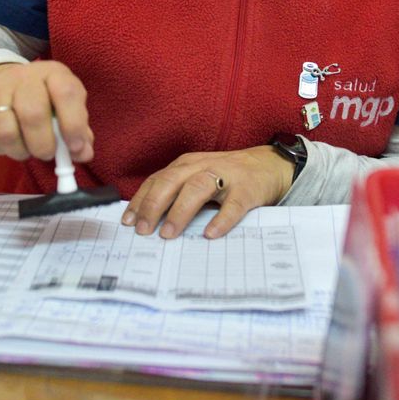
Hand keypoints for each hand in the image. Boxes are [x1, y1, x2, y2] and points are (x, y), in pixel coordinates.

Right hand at [0, 60, 91, 163]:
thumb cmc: (41, 98)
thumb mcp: (64, 104)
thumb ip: (78, 130)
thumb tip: (84, 154)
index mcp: (52, 73)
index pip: (66, 93)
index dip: (73, 124)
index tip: (75, 148)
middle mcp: (23, 77)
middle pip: (32, 114)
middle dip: (43, 145)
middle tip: (47, 154)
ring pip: (5, 132)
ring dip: (20, 151)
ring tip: (26, 148)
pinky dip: (1, 150)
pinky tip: (8, 143)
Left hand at [121, 146, 293, 239]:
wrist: (271, 165)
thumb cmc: (228, 177)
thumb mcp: (199, 177)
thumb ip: (178, 192)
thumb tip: (149, 221)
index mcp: (186, 165)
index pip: (157, 180)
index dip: (140, 200)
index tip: (128, 222)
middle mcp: (202, 166)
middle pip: (171, 181)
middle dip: (153, 205)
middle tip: (142, 230)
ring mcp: (226, 175)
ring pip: (197, 188)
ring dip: (180, 211)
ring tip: (168, 234)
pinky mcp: (247, 189)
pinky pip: (233, 205)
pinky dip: (221, 220)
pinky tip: (210, 234)